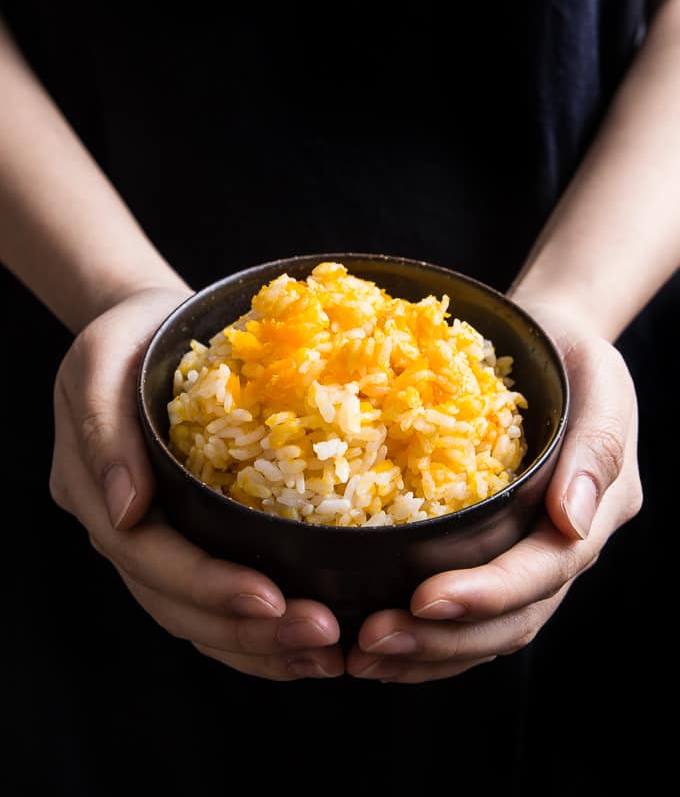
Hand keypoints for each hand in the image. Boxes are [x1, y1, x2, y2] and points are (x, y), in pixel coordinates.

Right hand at [50, 286, 342, 679]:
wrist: (147, 326)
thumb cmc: (126, 337)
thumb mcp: (100, 360)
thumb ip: (103, 430)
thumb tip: (123, 509)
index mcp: (94, 492)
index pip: (148, 558)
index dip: (207, 586)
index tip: (271, 599)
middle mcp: (124, 526)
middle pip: (178, 604)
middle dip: (249, 630)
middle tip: (320, 636)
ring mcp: (157, 534)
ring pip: (198, 616)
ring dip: (261, 645)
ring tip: (325, 653)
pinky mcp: (191, 530)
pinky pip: (219, 593)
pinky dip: (260, 627)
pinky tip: (307, 640)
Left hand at [345, 300, 642, 682]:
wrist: (552, 345)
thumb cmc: (573, 357)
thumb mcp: (601, 384)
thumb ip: (595, 449)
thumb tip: (572, 521)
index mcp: (592, 514)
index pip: (543, 571)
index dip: (487, 593)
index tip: (425, 599)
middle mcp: (561, 546)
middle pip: (510, 619)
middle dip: (442, 639)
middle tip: (371, 643)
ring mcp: (528, 552)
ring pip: (486, 628)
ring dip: (426, 650)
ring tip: (363, 654)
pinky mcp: (494, 546)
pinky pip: (465, 605)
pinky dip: (425, 631)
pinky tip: (376, 637)